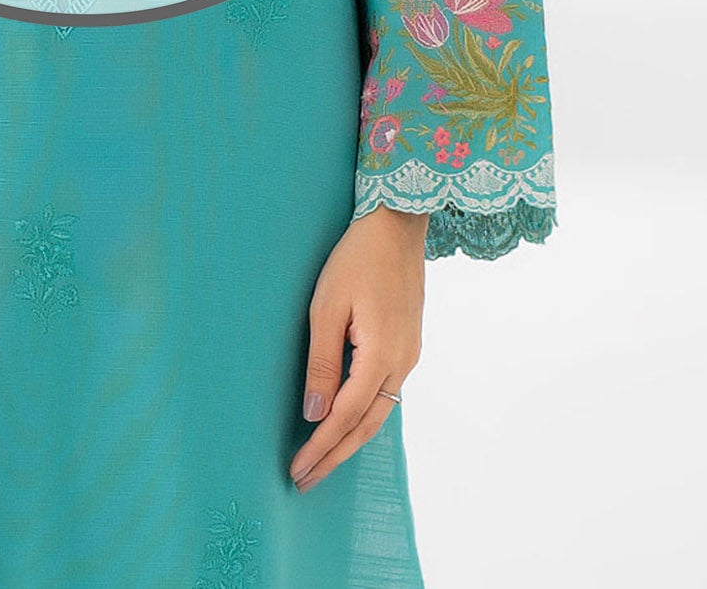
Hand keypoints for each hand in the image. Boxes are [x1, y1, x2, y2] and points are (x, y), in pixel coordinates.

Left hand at [289, 206, 426, 492]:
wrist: (397, 224)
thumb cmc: (356, 258)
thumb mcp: (327, 307)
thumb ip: (321, 363)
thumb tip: (314, 414)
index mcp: (381, 355)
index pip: (345, 417)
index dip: (321, 447)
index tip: (297, 471)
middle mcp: (402, 362)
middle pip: (366, 425)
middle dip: (335, 456)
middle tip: (306, 481)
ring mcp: (409, 354)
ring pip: (379, 412)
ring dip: (350, 440)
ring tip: (323, 461)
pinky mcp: (408, 343)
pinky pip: (386, 393)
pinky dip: (365, 416)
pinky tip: (348, 422)